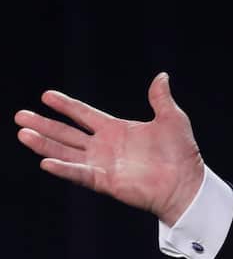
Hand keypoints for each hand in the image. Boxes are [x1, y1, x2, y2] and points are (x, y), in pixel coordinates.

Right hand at [15, 73, 204, 224]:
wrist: (187, 182)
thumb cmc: (182, 153)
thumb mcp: (172, 119)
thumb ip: (160, 99)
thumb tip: (161, 76)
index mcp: (116, 130)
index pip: (84, 114)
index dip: (65, 105)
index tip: (45, 95)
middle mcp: (104, 146)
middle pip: (67, 133)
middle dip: (44, 124)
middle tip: (20, 115)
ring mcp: (102, 164)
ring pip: (65, 152)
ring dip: (44, 143)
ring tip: (23, 133)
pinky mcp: (105, 181)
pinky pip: (79, 173)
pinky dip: (62, 168)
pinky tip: (45, 161)